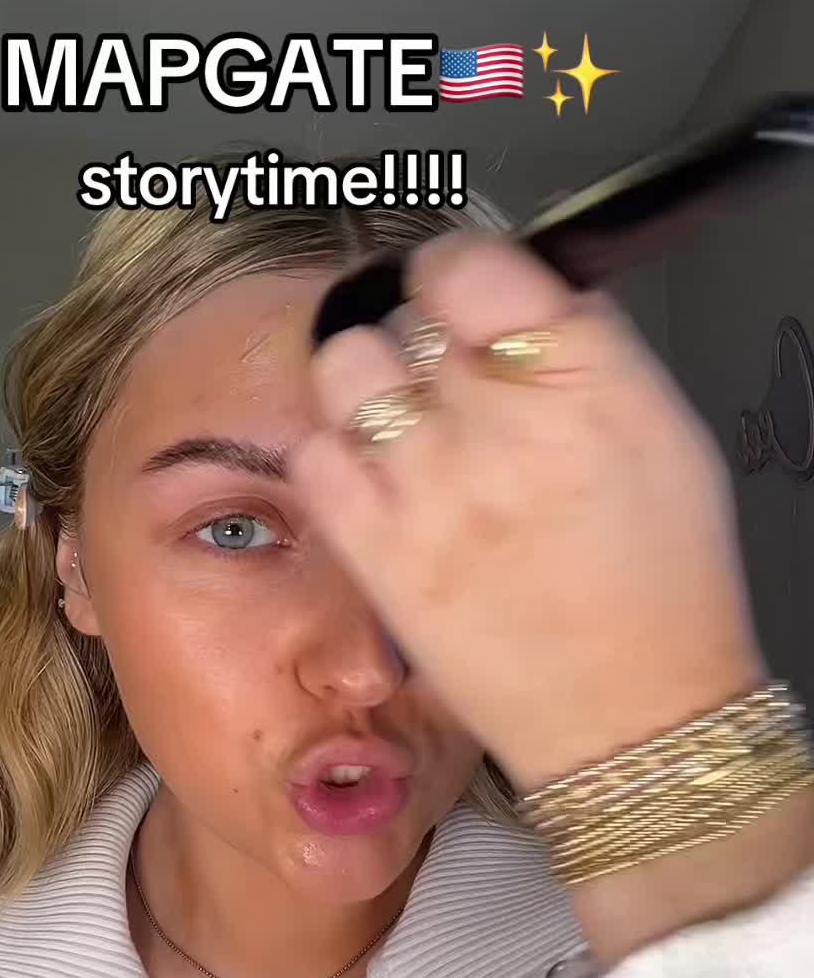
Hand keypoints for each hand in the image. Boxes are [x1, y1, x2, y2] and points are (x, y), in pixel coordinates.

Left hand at [290, 232, 766, 794]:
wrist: (630, 713)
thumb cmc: (662, 581)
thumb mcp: (663, 430)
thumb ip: (588, 343)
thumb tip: (521, 285)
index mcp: (586, 379)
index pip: (472, 264)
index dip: (460, 268)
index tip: (463, 289)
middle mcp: (499, 425)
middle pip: (409, 315)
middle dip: (429, 337)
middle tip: (457, 381)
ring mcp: (426, 489)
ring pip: (347, 366)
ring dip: (372, 381)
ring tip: (409, 422)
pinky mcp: (375, 553)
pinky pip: (313, 453)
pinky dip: (338, 454)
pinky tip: (381, 478)